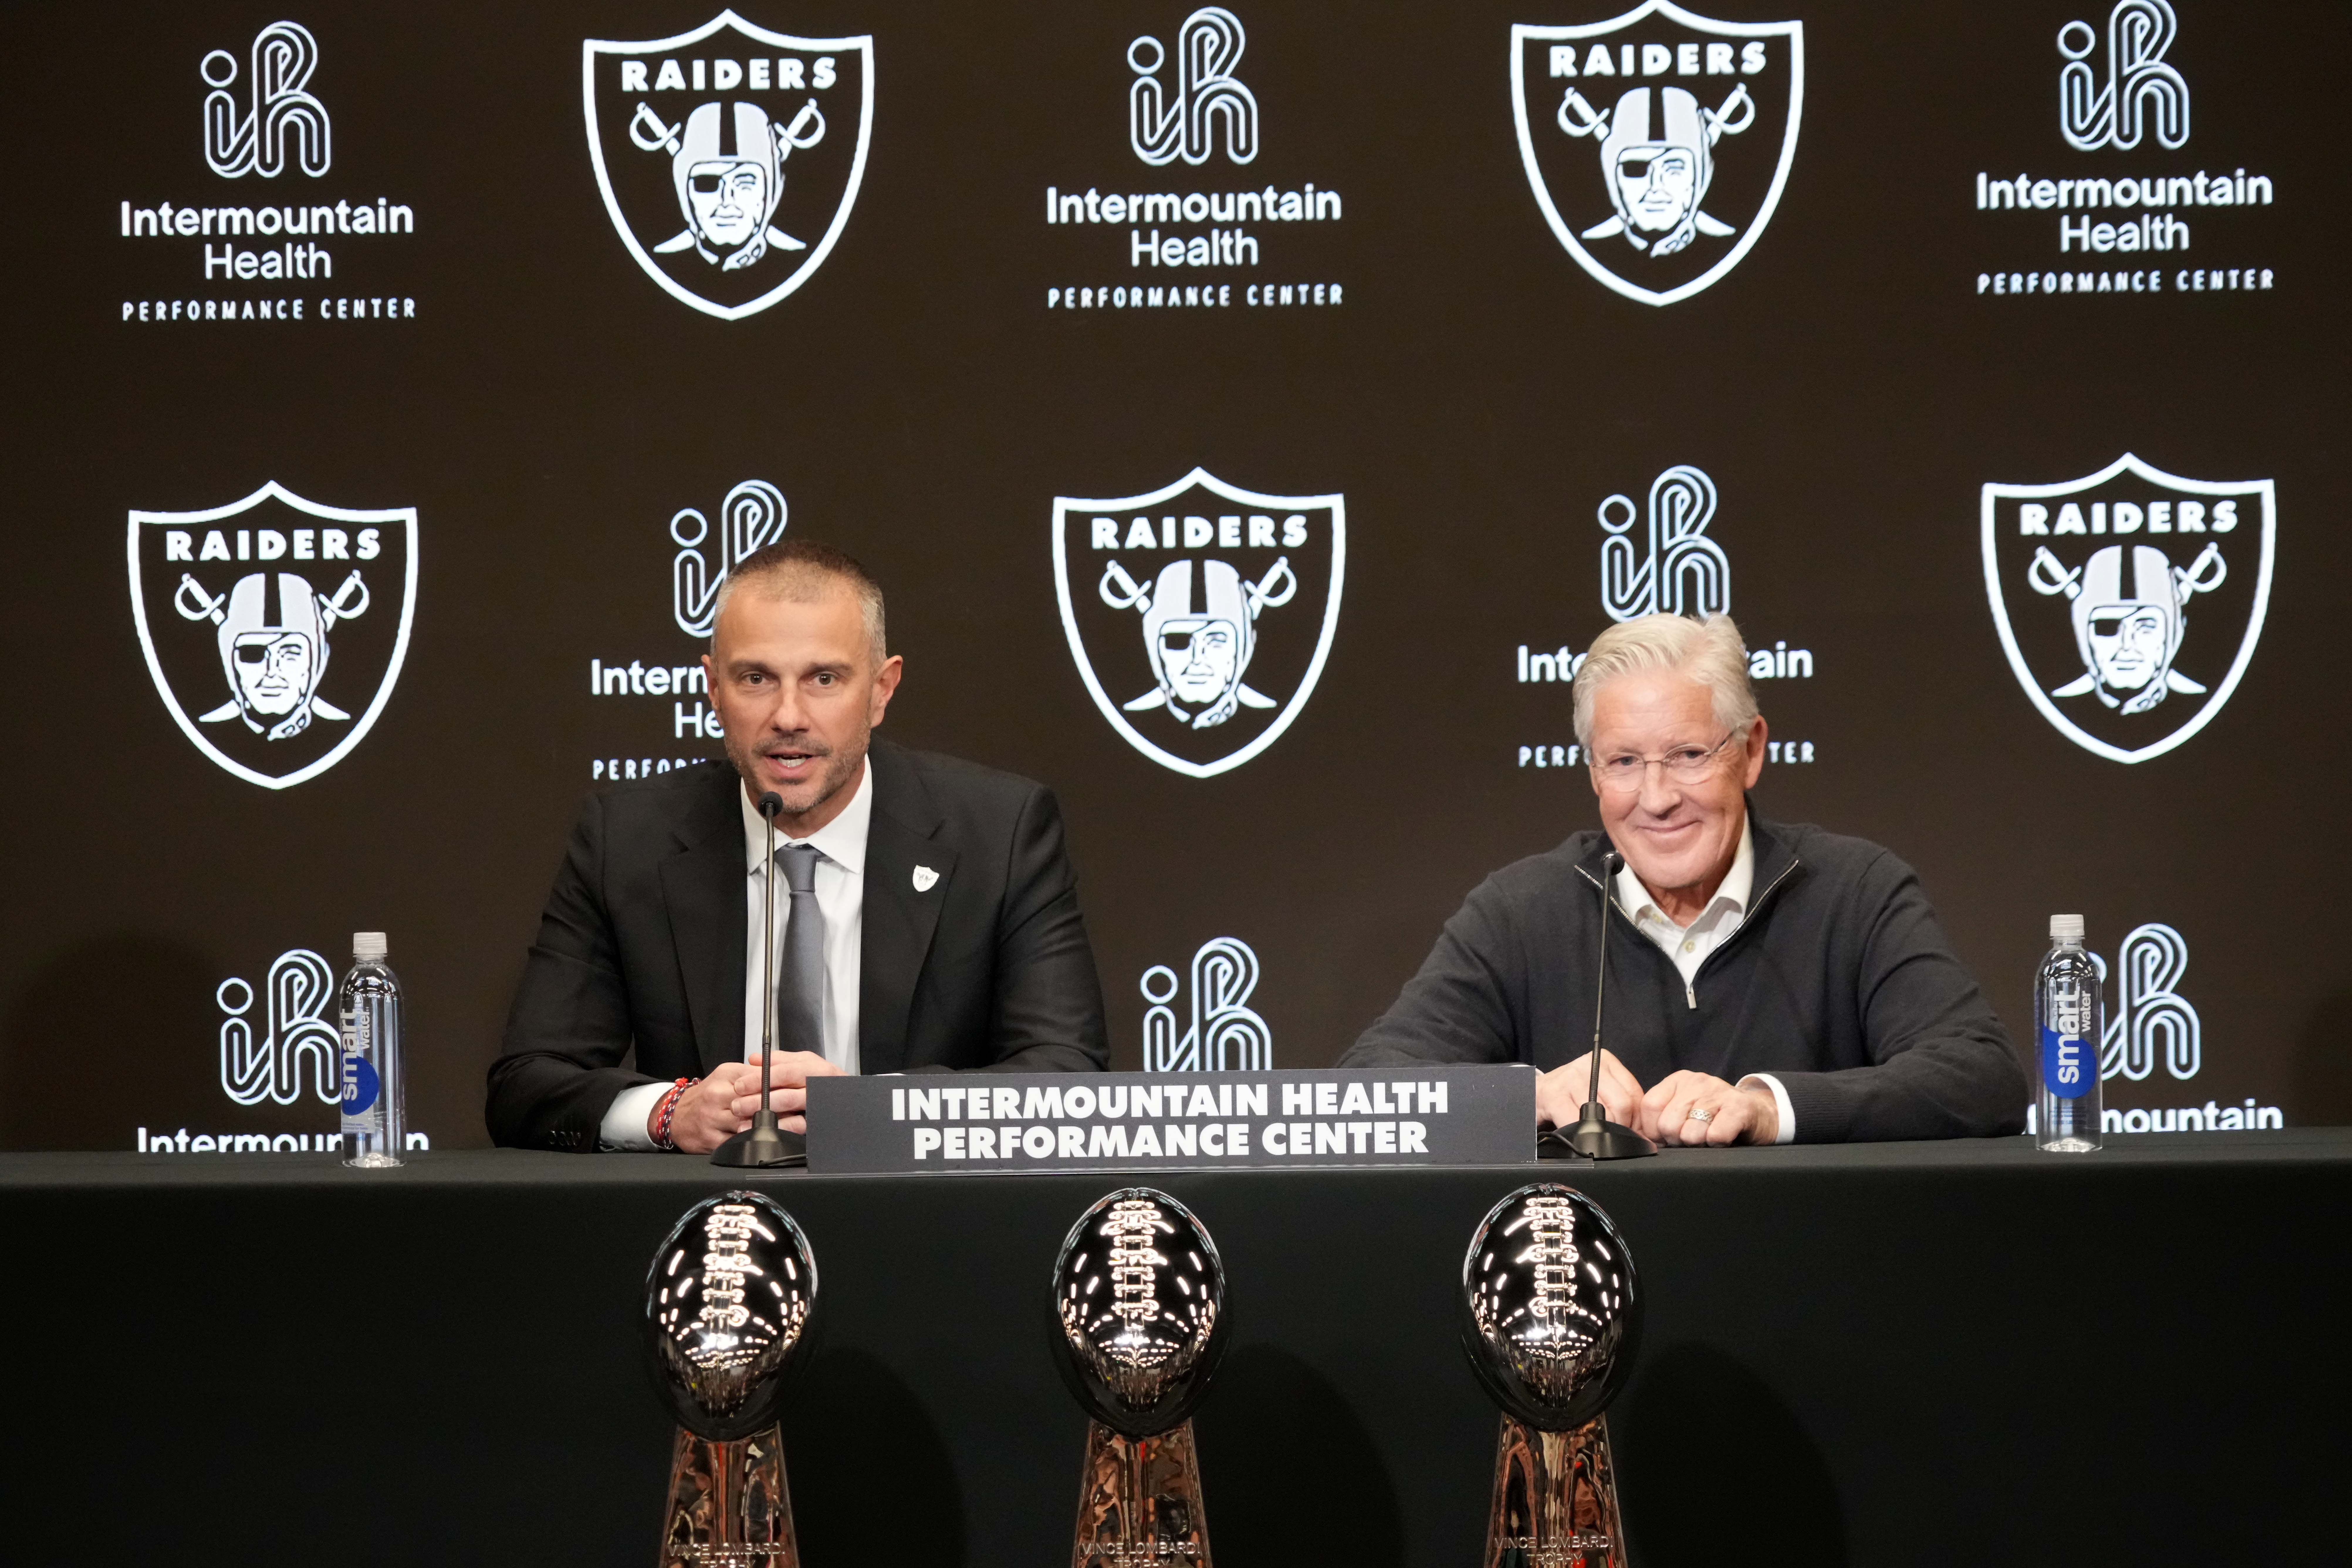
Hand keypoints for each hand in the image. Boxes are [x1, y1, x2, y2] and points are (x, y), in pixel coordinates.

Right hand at [659, 1054, 845, 1151]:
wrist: (675, 1116)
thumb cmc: (706, 1093)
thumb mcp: (726, 1074)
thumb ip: (751, 1073)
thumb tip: (778, 1072)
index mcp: (726, 1079)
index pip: (757, 1082)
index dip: (780, 1088)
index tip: (800, 1091)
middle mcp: (718, 1099)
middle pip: (755, 1105)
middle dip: (781, 1109)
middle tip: (804, 1112)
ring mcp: (714, 1122)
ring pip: (748, 1126)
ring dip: (774, 1129)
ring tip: (797, 1128)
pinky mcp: (712, 1142)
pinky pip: (738, 1145)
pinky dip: (755, 1144)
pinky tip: (772, 1143)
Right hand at [1537, 1050, 1645, 1131]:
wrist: (1534, 1093)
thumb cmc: (1570, 1094)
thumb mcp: (1599, 1090)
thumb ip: (1622, 1101)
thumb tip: (1643, 1131)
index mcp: (1604, 1061)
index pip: (1634, 1093)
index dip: (1636, 1120)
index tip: (1629, 1131)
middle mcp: (1588, 1065)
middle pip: (1622, 1104)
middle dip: (1621, 1128)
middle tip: (1612, 1136)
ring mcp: (1570, 1078)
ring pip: (1602, 1115)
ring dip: (1600, 1133)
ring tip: (1592, 1133)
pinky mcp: (1554, 1095)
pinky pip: (1577, 1122)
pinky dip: (1580, 1135)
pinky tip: (1576, 1133)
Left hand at [1638, 1071, 1778, 1146]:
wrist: (1759, 1113)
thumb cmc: (1715, 1116)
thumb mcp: (1685, 1109)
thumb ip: (1662, 1118)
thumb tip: (1643, 1140)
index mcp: (1678, 1081)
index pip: (1650, 1106)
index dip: (1653, 1130)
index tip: (1665, 1139)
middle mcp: (1697, 1082)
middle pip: (1668, 1123)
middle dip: (1677, 1140)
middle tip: (1692, 1139)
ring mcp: (1719, 1093)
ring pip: (1691, 1132)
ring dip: (1699, 1143)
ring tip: (1708, 1136)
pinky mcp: (1740, 1108)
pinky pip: (1716, 1135)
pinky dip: (1717, 1144)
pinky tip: (1723, 1138)